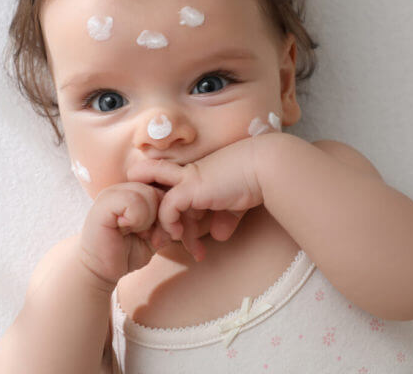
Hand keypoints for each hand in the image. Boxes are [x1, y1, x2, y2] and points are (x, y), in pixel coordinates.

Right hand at [78, 182, 192, 286]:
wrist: (100, 272)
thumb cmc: (126, 252)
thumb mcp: (155, 232)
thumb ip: (167, 218)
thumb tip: (188, 208)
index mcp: (135, 191)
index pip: (165, 187)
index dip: (173, 210)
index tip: (171, 234)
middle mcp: (123, 187)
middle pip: (160, 190)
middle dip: (165, 217)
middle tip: (157, 238)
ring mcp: (112, 193)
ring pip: (148, 194)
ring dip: (151, 220)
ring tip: (142, 234)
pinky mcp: (103, 204)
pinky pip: (133, 202)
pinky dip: (138, 219)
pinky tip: (128, 230)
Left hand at [127, 137, 263, 260]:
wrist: (264, 166)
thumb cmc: (253, 180)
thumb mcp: (235, 203)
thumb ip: (224, 218)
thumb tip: (219, 236)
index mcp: (194, 175)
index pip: (170, 190)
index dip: (168, 210)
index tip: (176, 233)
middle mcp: (186, 174)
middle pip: (150, 184)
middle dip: (148, 210)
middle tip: (154, 237)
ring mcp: (186, 179)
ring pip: (155, 199)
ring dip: (161, 227)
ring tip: (168, 246)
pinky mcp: (189, 187)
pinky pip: (168, 208)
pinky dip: (169, 223)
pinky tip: (178, 235)